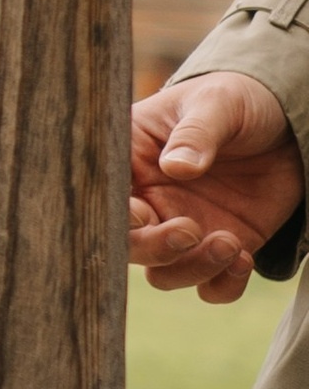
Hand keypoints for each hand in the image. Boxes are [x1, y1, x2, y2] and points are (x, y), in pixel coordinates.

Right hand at [129, 72, 301, 301]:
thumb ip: (197, 132)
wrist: (285, 124)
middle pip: (126, 244)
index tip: (144, 213)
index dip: (115, 215)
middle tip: (189, 230)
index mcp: (130, 160)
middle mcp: (148, 200)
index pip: (104, 196)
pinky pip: (210, 287)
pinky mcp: (218, 248)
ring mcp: (181, 228)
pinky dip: (223, 285)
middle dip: (154, 248)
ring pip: (163, 273)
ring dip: (192, 268)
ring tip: (229, 243)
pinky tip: (243, 258)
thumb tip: (176, 166)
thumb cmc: (237, 101)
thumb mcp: (218, 103)